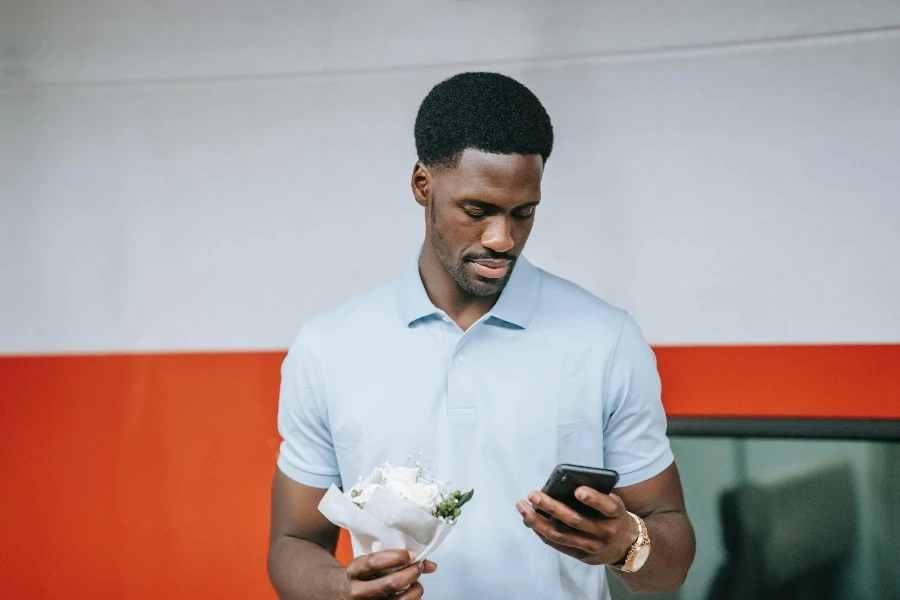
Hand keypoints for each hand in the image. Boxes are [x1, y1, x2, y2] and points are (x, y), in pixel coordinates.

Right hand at [339, 549, 436, 598]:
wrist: (340, 593)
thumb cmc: (362, 575)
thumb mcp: (370, 562)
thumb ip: (396, 559)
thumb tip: (430, 565)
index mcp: (354, 571)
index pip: (374, 563)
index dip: (396, 557)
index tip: (412, 554)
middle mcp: (356, 591)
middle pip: (388, 584)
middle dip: (410, 574)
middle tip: (418, 567)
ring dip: (415, 591)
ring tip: (417, 584)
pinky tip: (412, 595)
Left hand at [516, 486, 638, 565]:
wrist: (627, 545)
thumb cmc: (613, 515)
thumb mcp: (612, 502)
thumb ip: (594, 495)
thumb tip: (561, 485)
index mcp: (616, 513)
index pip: (606, 506)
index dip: (593, 499)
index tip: (578, 490)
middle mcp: (605, 532)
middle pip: (575, 521)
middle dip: (551, 507)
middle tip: (533, 494)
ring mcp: (593, 547)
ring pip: (561, 535)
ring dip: (537, 521)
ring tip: (522, 506)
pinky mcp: (582, 557)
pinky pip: (558, 544)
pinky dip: (541, 531)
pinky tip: (530, 520)